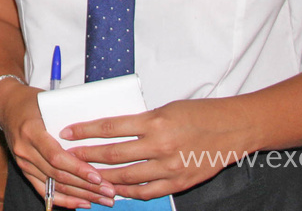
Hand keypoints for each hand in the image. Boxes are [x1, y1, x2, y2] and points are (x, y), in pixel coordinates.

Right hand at [0, 81, 118, 207]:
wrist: (8, 105)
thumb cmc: (32, 101)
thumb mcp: (49, 104)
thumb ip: (69, 121)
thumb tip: (100, 135)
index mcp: (31, 130)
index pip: (56, 156)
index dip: (78, 169)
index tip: (98, 177)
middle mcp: (24, 149)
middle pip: (58, 175)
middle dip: (86, 186)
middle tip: (109, 192)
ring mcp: (23, 162)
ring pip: (55, 186)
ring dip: (80, 195)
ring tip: (103, 199)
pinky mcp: (24, 170)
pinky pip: (45, 191)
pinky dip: (64, 200)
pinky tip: (81, 203)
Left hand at [61, 98, 251, 199]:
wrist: (233, 129)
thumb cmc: (199, 114)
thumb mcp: (165, 109)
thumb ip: (140, 122)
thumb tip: (110, 129)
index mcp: (155, 122)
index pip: (110, 127)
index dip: (85, 131)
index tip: (67, 132)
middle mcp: (160, 145)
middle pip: (113, 154)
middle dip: (86, 156)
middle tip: (67, 156)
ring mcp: (170, 167)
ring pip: (126, 177)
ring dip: (102, 177)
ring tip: (85, 175)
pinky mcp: (179, 182)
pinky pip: (147, 191)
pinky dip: (128, 192)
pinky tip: (114, 190)